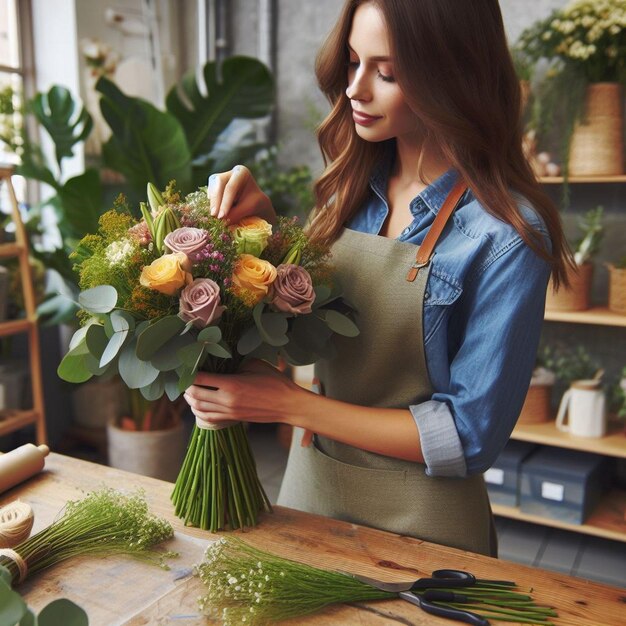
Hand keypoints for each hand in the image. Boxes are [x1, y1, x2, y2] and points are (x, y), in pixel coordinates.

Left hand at [184, 360, 300, 425]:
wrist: (288, 404)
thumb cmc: (274, 382)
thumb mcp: (254, 365)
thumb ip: (236, 364)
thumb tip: (222, 363)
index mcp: (231, 384)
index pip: (200, 379)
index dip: (190, 373)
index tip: (187, 367)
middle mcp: (227, 400)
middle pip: (196, 395)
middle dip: (187, 387)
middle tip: (185, 380)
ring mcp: (230, 412)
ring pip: (200, 409)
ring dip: (191, 401)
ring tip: (189, 393)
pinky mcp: (233, 419)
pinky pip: (209, 418)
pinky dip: (199, 412)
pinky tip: (198, 406)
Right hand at [207, 165, 274, 223]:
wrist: (255, 204)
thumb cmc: (255, 204)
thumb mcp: (250, 207)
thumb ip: (237, 212)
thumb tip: (221, 219)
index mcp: (241, 173)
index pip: (231, 187)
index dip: (225, 202)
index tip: (222, 216)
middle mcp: (229, 173)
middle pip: (218, 183)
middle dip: (216, 200)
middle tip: (214, 215)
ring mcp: (220, 179)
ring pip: (212, 187)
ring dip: (212, 202)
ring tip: (214, 215)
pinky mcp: (214, 187)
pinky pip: (209, 194)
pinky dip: (211, 203)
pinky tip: (213, 211)